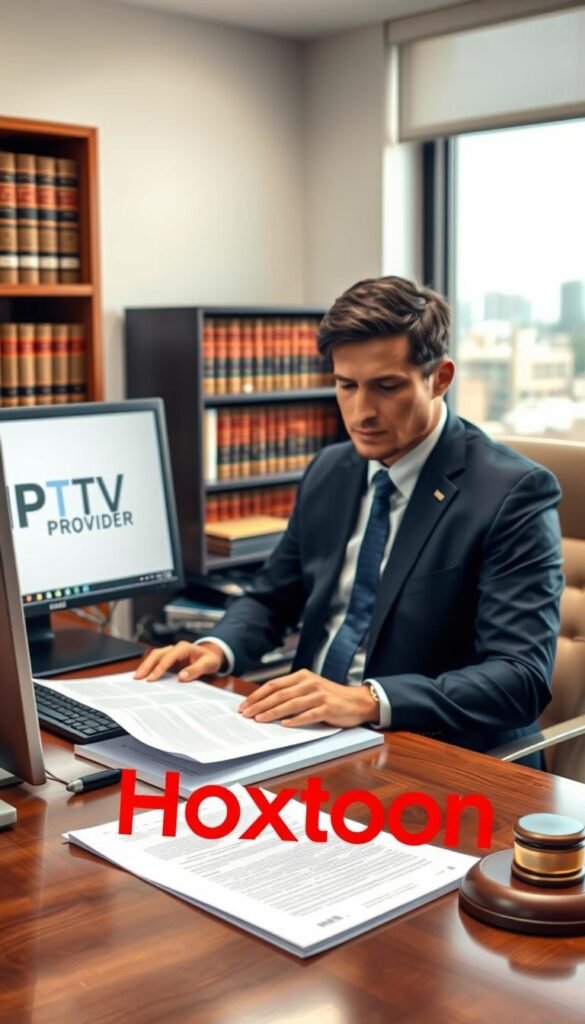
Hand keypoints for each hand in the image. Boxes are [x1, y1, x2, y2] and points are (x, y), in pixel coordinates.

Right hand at [133, 641, 225, 681]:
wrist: (212, 655)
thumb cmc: (210, 659)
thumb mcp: (208, 664)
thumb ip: (196, 670)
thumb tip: (181, 676)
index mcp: (184, 648)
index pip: (169, 656)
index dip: (160, 667)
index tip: (152, 678)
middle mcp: (175, 648)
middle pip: (157, 654)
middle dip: (146, 665)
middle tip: (138, 678)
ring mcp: (170, 653)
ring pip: (154, 656)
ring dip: (145, 666)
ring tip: (136, 678)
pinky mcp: (168, 659)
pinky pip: (156, 661)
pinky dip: (149, 667)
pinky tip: (143, 676)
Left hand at [238, 670, 379, 727]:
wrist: (357, 701)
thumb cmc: (330, 697)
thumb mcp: (309, 689)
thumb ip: (291, 693)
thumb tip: (264, 704)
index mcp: (302, 676)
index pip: (274, 685)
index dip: (257, 695)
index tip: (244, 706)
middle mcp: (309, 682)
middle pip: (279, 694)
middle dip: (260, 705)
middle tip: (246, 715)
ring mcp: (319, 694)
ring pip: (291, 704)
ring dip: (273, 712)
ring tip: (259, 720)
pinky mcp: (328, 707)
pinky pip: (309, 714)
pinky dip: (296, 720)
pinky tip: (285, 725)